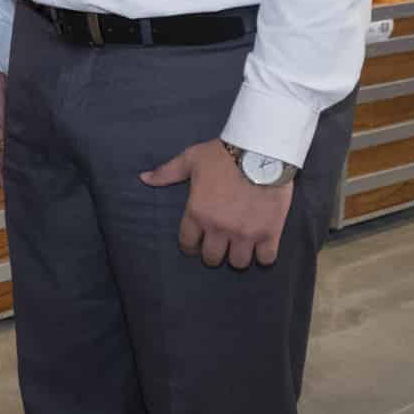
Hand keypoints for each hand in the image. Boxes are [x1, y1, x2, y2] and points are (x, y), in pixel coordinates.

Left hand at [141, 139, 295, 268]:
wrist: (261, 150)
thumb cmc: (222, 154)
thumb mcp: (191, 160)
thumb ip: (167, 172)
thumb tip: (144, 178)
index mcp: (197, 213)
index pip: (188, 244)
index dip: (190, 246)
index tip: (196, 244)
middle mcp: (219, 228)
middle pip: (212, 258)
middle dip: (213, 253)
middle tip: (218, 245)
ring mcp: (245, 233)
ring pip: (238, 262)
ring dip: (237, 256)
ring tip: (239, 246)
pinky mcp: (270, 233)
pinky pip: (266, 259)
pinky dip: (263, 255)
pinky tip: (261, 247)